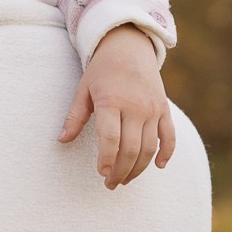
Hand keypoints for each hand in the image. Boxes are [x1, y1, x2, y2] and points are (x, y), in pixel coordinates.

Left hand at [60, 24, 176, 188]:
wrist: (129, 47)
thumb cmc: (101, 71)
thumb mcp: (83, 89)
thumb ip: (75, 116)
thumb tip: (61, 140)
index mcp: (111, 101)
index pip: (110, 138)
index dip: (107, 159)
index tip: (101, 174)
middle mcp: (135, 107)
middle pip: (131, 148)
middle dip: (121, 171)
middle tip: (110, 184)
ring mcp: (152, 109)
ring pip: (150, 147)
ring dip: (139, 168)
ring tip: (125, 180)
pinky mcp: (164, 109)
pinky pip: (169, 136)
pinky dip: (167, 153)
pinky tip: (159, 166)